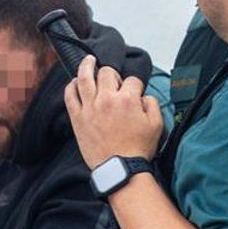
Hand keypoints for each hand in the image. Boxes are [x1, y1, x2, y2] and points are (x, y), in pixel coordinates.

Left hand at [64, 54, 163, 168]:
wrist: (121, 168)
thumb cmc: (139, 149)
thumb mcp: (157, 124)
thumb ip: (152, 104)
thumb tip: (142, 96)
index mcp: (128, 99)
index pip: (132, 80)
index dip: (135, 85)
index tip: (133, 93)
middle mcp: (107, 99)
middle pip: (107, 73)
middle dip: (112, 74)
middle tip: (114, 83)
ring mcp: (90, 107)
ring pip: (85, 77)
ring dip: (86, 66)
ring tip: (88, 60)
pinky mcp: (78, 118)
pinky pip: (70, 96)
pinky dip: (71, 86)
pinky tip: (75, 82)